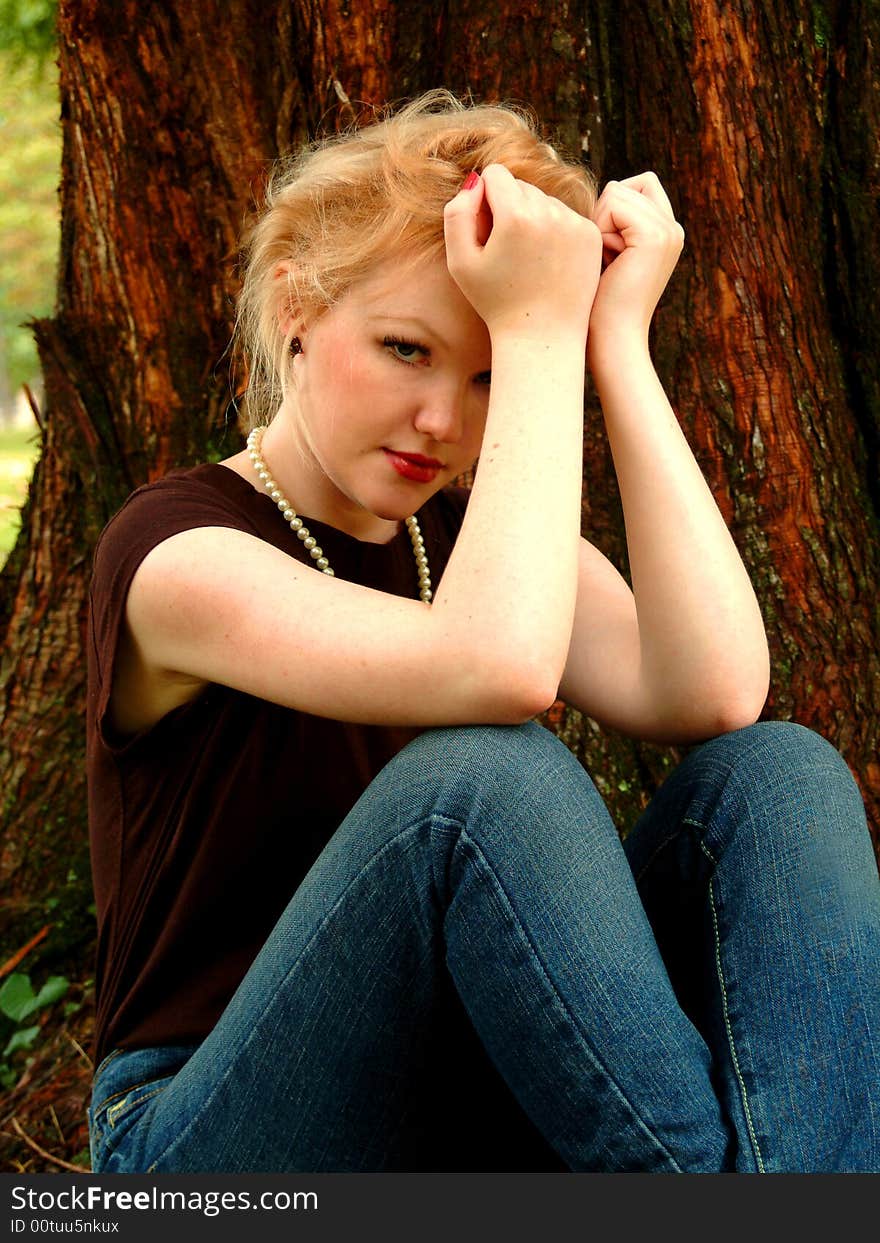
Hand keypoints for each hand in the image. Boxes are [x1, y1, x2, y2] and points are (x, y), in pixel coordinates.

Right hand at [443, 164, 601, 341]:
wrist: (541, 336)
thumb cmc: (496, 302)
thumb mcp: (460, 261)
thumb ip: (457, 213)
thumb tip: (476, 181)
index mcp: (515, 216)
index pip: (495, 174)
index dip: (484, 199)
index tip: (486, 229)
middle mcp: (549, 212)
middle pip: (521, 186)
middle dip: (510, 208)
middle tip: (507, 251)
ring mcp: (574, 223)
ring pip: (545, 200)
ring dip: (533, 219)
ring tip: (528, 260)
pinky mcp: (590, 234)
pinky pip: (566, 216)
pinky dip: (555, 231)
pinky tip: (548, 262)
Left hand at [588, 172, 683, 350]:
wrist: (613, 340)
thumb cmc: (599, 305)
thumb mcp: (608, 255)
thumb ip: (616, 222)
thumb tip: (609, 188)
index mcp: (666, 233)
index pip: (637, 184)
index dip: (609, 209)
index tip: (606, 251)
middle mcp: (673, 229)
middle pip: (623, 186)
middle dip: (602, 216)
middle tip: (606, 258)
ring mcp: (668, 231)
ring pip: (617, 192)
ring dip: (599, 226)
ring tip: (608, 262)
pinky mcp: (655, 236)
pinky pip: (614, 204)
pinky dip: (601, 231)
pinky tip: (609, 262)